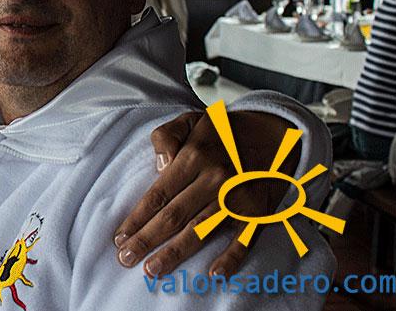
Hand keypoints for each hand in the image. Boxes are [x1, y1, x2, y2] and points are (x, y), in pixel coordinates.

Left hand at [113, 110, 299, 277]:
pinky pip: (243, 239)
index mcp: (194, 156)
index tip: (120, 237)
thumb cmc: (224, 131)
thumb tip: (159, 166)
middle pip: (174, 216)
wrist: (275, 133)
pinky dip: (230, 258)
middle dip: (147, 240)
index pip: (159, 194)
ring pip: (201, 231)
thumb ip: (165, 137)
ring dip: (175, 253)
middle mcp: (215, 178)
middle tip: (126, 259)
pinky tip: (213, 274)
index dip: (137, 218)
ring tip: (152, 269)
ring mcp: (238, 197)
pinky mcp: (258, 211)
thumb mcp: (189, 120)